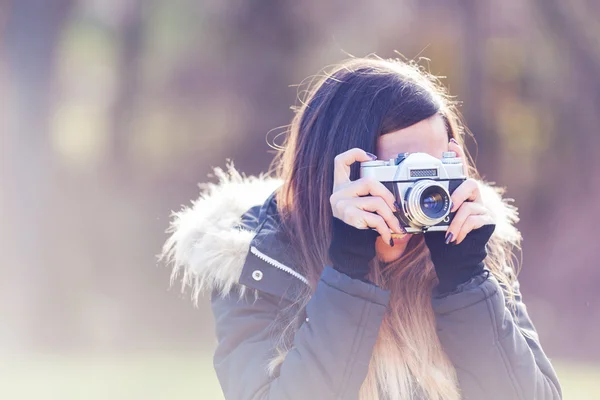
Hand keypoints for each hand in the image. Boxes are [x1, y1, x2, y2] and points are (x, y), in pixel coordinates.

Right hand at [330, 148, 403, 245]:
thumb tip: (396, 199)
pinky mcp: (349, 216)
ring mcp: (342, 204)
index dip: (355, 154)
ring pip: (376, 202)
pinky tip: (388, 236)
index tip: (371, 157)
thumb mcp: (361, 208)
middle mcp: (338, 193)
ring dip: (391, 217)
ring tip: (396, 227)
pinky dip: (386, 229)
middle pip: (368, 182)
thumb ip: (370, 196)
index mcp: (340, 186)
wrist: (347, 249)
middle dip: (387, 195)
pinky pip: (376, 219)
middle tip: (395, 208)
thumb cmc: (357, 226)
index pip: (340, 162)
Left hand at [424, 139, 495, 292]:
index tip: (450, 143)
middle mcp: (472, 197)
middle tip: (450, 208)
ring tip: (448, 235)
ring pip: (471, 206)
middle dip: (459, 195)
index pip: (458, 171)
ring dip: (457, 222)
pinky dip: (462, 230)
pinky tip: (455, 239)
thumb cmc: (441, 238)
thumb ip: (424, 210)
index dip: (456, 156)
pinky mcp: (488, 221)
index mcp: (457, 194)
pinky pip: (475, 220)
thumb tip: (402, 206)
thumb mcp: (428, 222)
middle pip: (470, 184)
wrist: (454, 260)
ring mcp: (482, 208)